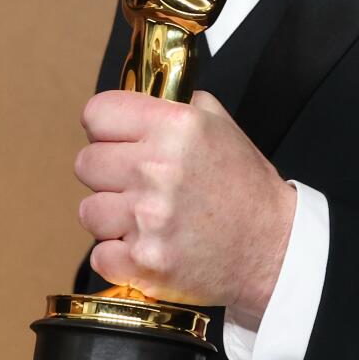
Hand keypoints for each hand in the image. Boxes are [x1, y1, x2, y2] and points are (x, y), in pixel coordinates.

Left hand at [75, 90, 295, 318]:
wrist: (273, 246)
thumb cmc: (246, 187)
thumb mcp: (221, 125)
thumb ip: (176, 104)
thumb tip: (136, 97)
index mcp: (178, 126)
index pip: (97, 113)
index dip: (105, 126)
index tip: (117, 137)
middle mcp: (159, 169)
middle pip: (85, 162)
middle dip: (108, 172)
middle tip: (139, 182)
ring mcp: (148, 219)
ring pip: (88, 210)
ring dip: (112, 216)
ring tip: (147, 217)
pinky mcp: (143, 261)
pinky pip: (99, 255)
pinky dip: (120, 255)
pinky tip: (149, 245)